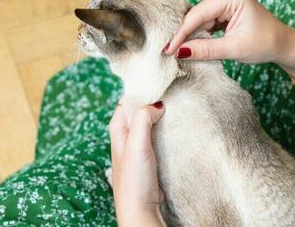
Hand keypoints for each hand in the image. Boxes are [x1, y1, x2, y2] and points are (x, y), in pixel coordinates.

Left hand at [109, 103, 165, 226]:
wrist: (141, 209)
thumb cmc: (134, 179)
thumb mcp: (136, 143)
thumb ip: (142, 119)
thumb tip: (156, 105)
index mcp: (118, 129)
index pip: (127, 101)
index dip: (141, 92)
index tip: (159, 86)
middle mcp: (126, 136)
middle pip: (140, 111)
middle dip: (154, 104)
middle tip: (172, 97)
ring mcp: (138, 147)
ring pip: (150, 124)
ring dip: (162, 119)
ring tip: (177, 111)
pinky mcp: (149, 158)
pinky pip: (158, 138)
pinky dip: (166, 133)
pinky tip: (176, 131)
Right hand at [165, 0, 290, 63]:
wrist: (282, 44)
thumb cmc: (265, 43)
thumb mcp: (233, 49)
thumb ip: (206, 49)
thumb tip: (180, 52)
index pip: (197, 15)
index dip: (181, 34)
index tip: (168, 50)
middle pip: (196, 16)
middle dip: (185, 34)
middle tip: (170, 53)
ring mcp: (224, 0)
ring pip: (199, 20)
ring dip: (192, 35)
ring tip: (179, 52)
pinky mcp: (224, 9)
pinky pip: (205, 22)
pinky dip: (200, 35)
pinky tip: (193, 46)